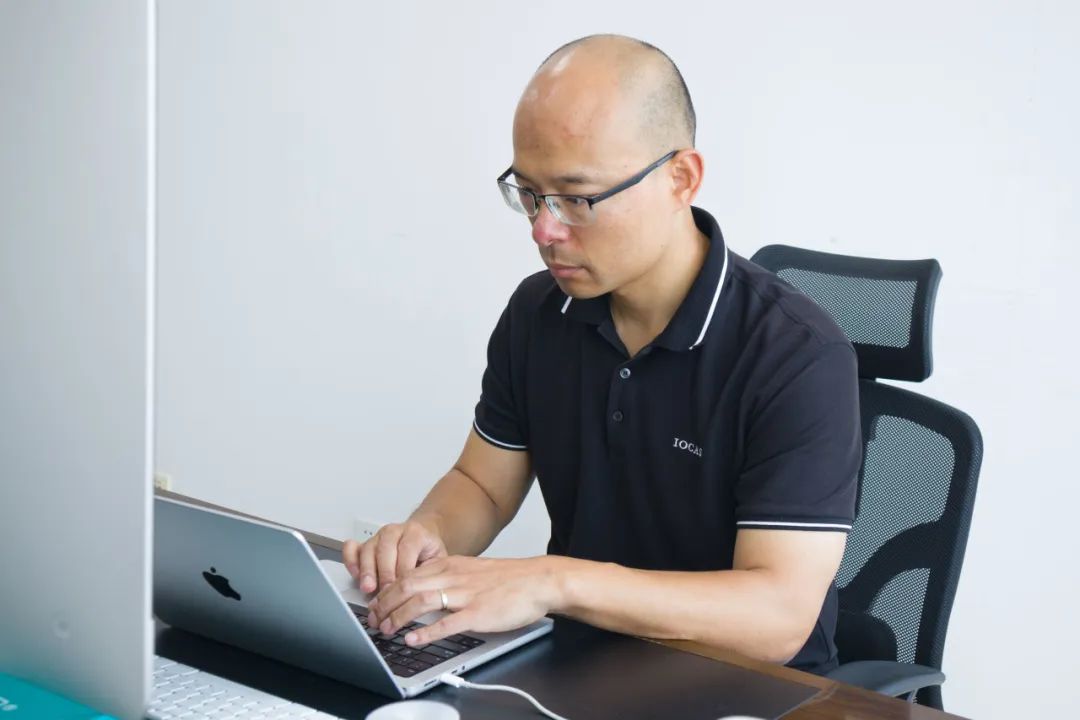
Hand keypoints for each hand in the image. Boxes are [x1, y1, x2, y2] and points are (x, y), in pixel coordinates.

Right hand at [341, 520, 447, 593]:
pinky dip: (351, 560)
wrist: (423, 539)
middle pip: (385, 549)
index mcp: (415, 533)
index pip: (407, 549)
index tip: (403, 588)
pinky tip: (355, 575)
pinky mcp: (365, 543)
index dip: (403, 570)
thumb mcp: (438, 561)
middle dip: (384, 573)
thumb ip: (430, 572)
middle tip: (385, 591)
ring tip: (368, 588)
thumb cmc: (428, 553)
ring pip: (368, 549)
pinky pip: (352, 548)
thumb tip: (424, 593)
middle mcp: (395, 531)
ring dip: (367, 571)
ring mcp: (378, 536)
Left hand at [367, 555, 562, 645]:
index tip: (375, 603)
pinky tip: (414, 640)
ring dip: (398, 616)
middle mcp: (454, 576)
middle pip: (407, 585)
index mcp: (450, 565)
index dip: (386, 590)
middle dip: (384, 604)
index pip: (407, 574)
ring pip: (420, 601)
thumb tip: (424, 588)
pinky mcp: (478, 613)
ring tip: (386, 629)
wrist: (538, 580)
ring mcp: (465, 595)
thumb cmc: (508, 579)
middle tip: (373, 619)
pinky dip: (426, 632)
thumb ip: (448, 577)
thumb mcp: (471, 570)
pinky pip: (446, 622)